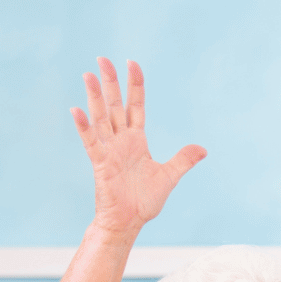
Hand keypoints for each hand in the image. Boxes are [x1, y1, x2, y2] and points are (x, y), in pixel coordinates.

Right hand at [72, 58, 205, 239]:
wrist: (128, 223)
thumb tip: (203, 149)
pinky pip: (91, 142)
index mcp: (137, 141)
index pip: (136, 107)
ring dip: (95, 97)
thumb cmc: (144, 201)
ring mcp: (109, 151)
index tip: (132, 63)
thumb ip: (183, 160)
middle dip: (110, 82)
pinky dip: (84, 127)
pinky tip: (77, 110)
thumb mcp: (169, 177)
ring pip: (101, 119)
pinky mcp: (101, 164)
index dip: (135, 86)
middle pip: (115, 106)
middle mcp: (121, 141)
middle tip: (102, 59)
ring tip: (88, 75)